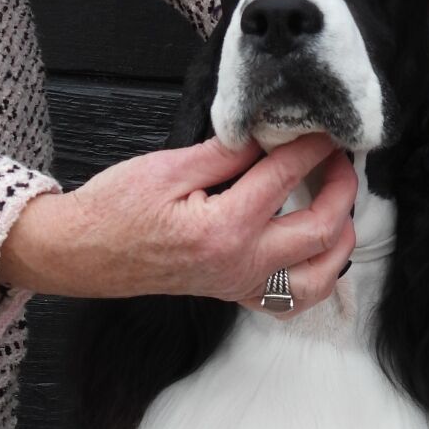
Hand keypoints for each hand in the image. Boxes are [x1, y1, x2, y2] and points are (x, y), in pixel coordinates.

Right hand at [0, 133, 357, 313]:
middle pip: (322, 229)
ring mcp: (243, 285)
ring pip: (321, 275)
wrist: (85, 254)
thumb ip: (225, 153)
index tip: (327, 127)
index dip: (313, 147)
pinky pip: (294, 300)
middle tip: (341, 158)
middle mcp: (242, 264)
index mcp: (225, 228)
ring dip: (342, 237)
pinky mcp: (238, 294)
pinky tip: (320, 249)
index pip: (286, 177)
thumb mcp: (167, 167)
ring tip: (340, 202)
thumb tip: (267, 132)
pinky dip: (319, 276)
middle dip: (343, 188)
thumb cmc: (116, 209)